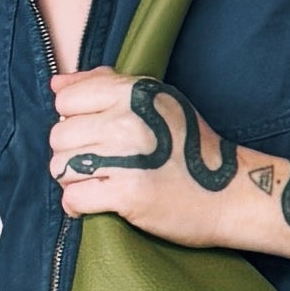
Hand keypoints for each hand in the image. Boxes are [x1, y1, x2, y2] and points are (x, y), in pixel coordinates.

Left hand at [48, 70, 238, 245]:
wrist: (232, 192)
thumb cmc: (193, 147)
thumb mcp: (156, 101)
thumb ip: (106, 85)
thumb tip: (57, 85)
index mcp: (133, 93)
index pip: (65, 101)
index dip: (75, 120)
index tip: (96, 134)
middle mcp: (126, 120)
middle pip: (59, 137)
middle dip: (73, 154)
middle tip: (100, 165)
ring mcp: (126, 158)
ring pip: (61, 168)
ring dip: (76, 181)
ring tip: (102, 183)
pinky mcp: (127, 195)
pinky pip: (73, 199)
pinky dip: (79, 206)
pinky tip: (100, 204)